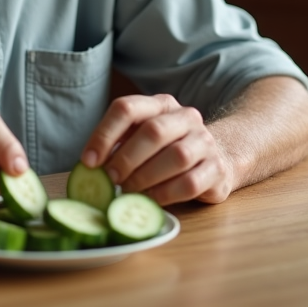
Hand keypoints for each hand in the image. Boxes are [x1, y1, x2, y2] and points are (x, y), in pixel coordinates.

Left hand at [81, 94, 233, 205]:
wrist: (219, 157)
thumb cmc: (167, 151)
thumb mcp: (142, 139)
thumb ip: (118, 148)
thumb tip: (88, 170)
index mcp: (160, 105)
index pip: (127, 108)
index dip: (104, 134)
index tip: (88, 162)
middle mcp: (185, 117)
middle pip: (153, 131)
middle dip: (126, 158)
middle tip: (109, 180)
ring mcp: (205, 142)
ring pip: (176, 156)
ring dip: (145, 178)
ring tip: (127, 193)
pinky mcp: (217, 169)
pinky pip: (190, 182)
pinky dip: (165, 195)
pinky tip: (150, 202)